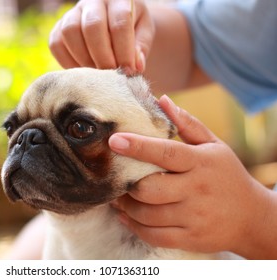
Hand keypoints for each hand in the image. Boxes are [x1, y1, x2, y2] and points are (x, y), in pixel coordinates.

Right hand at [49, 0, 153, 73]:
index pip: (120, 21)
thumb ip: (141, 48)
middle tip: (111, 75)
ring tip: (97, 75)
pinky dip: (68, 63)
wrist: (115, 24)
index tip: (128, 71)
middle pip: (92, 26)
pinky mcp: (58, 28)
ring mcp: (72, 13)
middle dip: (103, 56)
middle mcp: (93, 1)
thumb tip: (135, 67)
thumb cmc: (133, 30)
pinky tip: (83, 73)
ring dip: (84, 59)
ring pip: (70, 32)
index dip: (124, 50)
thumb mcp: (144, 33)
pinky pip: (56, 44)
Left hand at [109, 95, 275, 257]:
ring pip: (147, 214)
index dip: (138, 147)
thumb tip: (161, 100)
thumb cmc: (226, 175)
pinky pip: (153, 235)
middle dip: (126, 184)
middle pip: (149, 188)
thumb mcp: (213, 145)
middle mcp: (197, 190)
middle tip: (115, 177)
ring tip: (118, 196)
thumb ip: (187, 124)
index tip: (114, 140)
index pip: (166, 153)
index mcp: (201, 163)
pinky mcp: (190, 238)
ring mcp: (194, 217)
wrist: (252, 217)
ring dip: (125, 205)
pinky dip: (133, 225)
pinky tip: (126, 215)